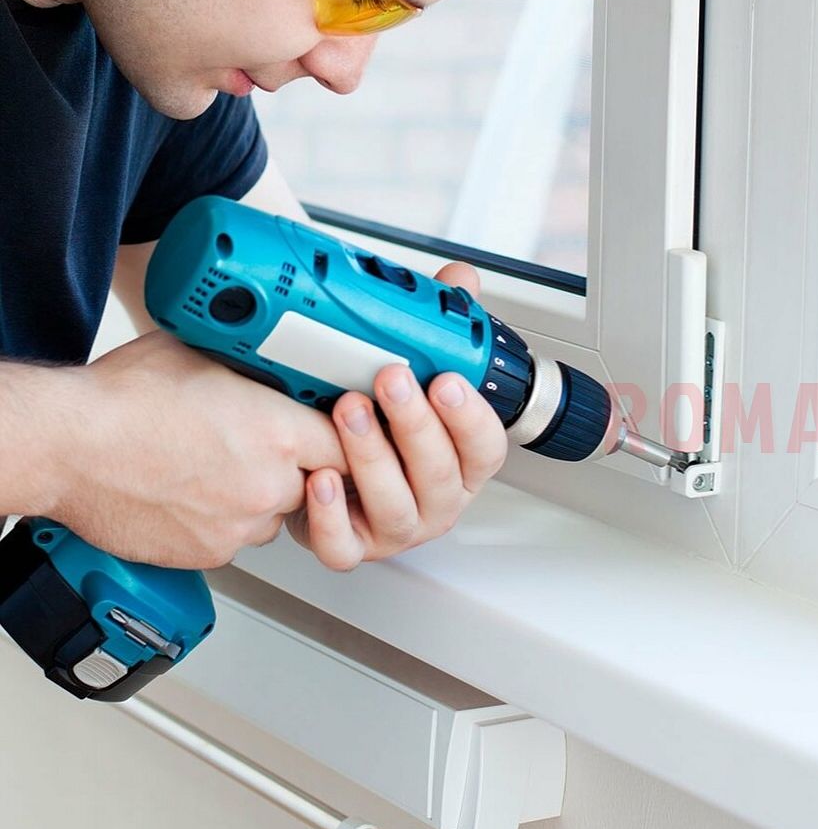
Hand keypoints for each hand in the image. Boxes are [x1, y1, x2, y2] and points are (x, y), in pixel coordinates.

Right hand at [59, 330, 348, 568]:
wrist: (65, 448)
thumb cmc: (121, 400)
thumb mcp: (204, 357)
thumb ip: (254, 370)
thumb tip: (274, 363)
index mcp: (277, 432)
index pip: (348, 443)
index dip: (343, 439)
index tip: (337, 435)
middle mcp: (269, 483)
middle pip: (316, 483)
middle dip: (299, 468)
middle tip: (260, 449)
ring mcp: (240, 524)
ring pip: (276, 515)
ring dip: (261, 497)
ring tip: (215, 468)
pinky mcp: (210, 553)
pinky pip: (237, 538)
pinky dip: (223, 521)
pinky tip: (192, 493)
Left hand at [284, 263, 508, 570]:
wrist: (326, 470)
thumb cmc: (381, 428)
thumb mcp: (414, 376)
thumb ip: (441, 329)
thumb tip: (461, 282)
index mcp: (463, 463)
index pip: (486, 448)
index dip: (471, 416)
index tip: (447, 380)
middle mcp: (437, 500)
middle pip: (441, 475)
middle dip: (415, 425)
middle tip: (390, 379)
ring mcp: (395, 527)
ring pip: (395, 507)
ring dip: (371, 457)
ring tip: (347, 410)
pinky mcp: (350, 546)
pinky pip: (343, 546)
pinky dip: (329, 516)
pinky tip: (319, 477)